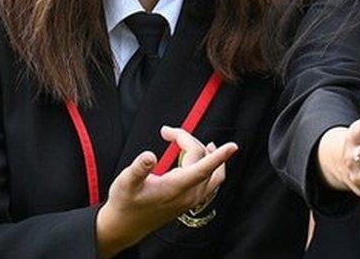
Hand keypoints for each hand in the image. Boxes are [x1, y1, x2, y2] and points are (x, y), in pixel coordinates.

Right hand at [95, 126, 236, 256]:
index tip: (233, 146)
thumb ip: (138, 169)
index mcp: (176, 188)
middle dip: (186, 141)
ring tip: (199, 142)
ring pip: (211, 171)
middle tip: (167, 132)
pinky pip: (212, 181)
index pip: (203, 169)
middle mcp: (190, 195)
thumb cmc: (125, 203)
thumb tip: (149, 155)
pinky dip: (211, 166)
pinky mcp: (193, 201)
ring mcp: (193, 199)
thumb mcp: (125, 183)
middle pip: (201, 159)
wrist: (126, 226)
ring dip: (205, 153)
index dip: (218, 156)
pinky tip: (205, 159)